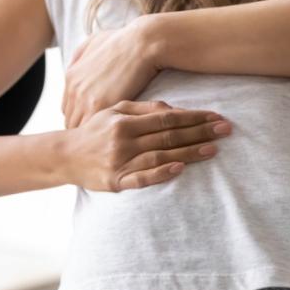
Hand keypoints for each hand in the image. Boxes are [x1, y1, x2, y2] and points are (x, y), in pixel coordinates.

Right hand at [61, 100, 231, 191]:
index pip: (167, 118)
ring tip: (213, 150)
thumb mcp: (115, 111)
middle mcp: (124, 140)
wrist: (65, 155)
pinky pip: (141, 178)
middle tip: (225, 131)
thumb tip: (174, 109)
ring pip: (160, 156)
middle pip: (168, 136)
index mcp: (126, 121)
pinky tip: (179, 169)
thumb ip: (145, 108)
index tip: (216, 117)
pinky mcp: (116, 181)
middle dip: (200, 133)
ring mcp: (120, 161)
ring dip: (188, 153)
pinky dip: (161, 174)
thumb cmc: (96, 130)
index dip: (194, 117)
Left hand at [64, 17, 162, 128]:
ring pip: (79, 128)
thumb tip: (77, 65)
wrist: (142, 42)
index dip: (82, 116)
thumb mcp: (95, 40)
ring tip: (108, 141)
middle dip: (85, 128)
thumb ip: (82, 54)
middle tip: (102, 138)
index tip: (97, 123)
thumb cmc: (126, 39)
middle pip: (71, 120)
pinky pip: (92, 130)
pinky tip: (115, 137)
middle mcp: (73, 89)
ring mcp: (84, 99)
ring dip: (93, 135)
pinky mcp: (99, 106)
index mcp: (72, 76)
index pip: (69, 108)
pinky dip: (102, 135)